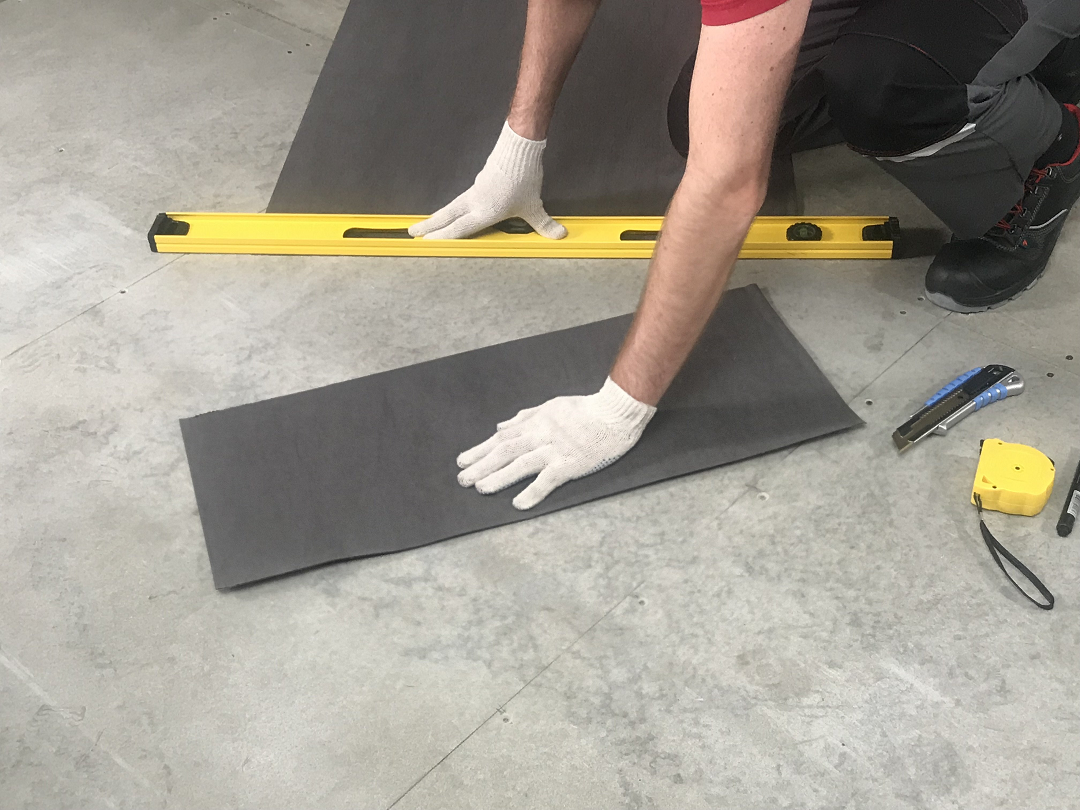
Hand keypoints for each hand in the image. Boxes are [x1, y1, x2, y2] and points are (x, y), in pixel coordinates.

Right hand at [409, 121, 567, 239]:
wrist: (518, 148)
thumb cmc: (523, 178)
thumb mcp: (534, 206)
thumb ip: (544, 224)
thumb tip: (559, 235)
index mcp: (484, 212)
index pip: (458, 229)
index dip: (441, 237)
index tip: (426, 243)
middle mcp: (475, 202)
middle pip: (446, 216)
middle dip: (429, 226)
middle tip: (413, 232)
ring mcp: (475, 191)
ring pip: (452, 206)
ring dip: (439, 216)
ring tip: (428, 224)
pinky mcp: (479, 182)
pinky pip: (463, 198)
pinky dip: (454, 207)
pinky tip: (455, 210)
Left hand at [456, 378, 655, 509]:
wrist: (615, 412)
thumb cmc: (585, 408)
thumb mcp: (551, 405)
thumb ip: (524, 416)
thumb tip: (500, 426)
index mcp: (535, 421)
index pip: (502, 437)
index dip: (481, 449)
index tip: (464, 460)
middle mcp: (540, 435)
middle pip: (505, 450)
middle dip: (481, 465)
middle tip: (462, 479)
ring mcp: (554, 450)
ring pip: (520, 464)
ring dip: (498, 477)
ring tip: (480, 489)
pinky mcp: (570, 464)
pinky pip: (547, 479)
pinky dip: (532, 492)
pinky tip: (518, 504)